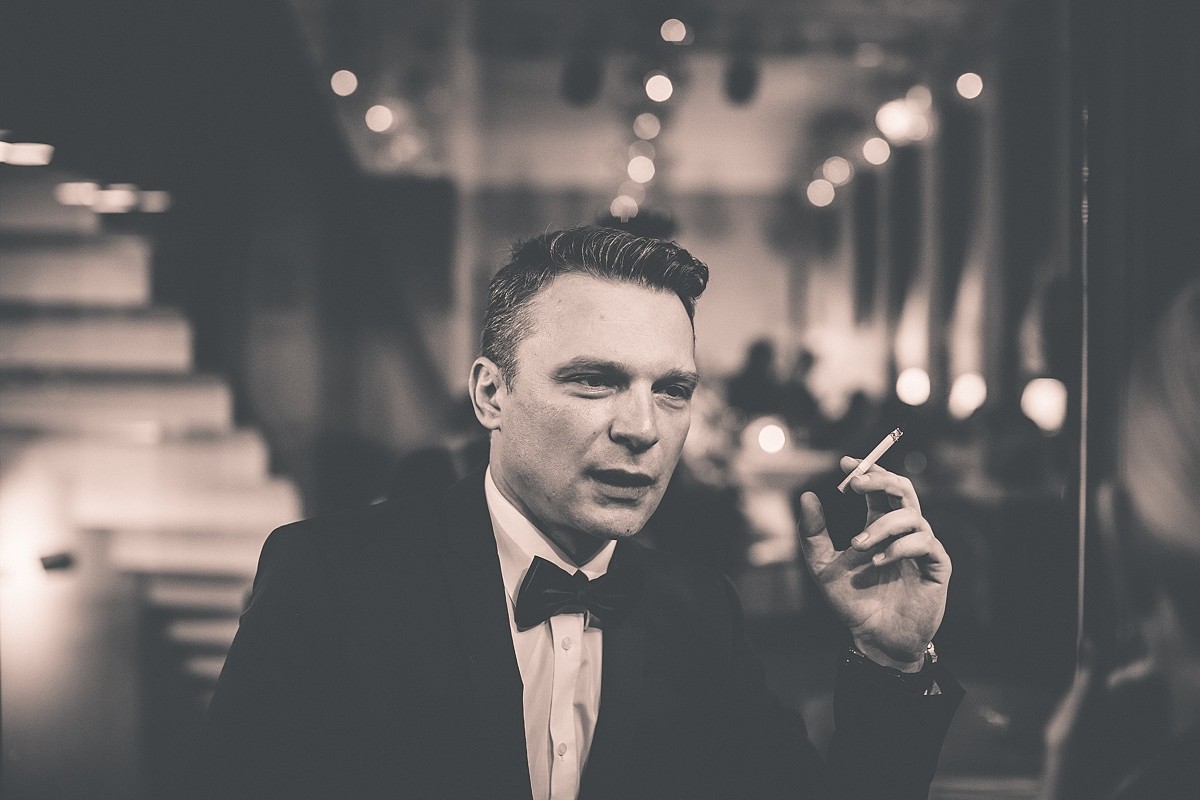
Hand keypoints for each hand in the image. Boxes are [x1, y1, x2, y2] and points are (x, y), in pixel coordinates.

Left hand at [797, 456, 950, 670]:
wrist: (873, 638)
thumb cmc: (852, 601)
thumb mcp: (822, 567)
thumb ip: (813, 534)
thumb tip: (807, 496)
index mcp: (879, 525)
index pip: (879, 487)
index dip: (866, 470)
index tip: (844, 463)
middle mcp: (903, 531)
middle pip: (903, 489)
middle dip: (881, 480)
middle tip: (857, 484)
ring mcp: (922, 547)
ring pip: (911, 516)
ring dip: (881, 526)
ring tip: (857, 546)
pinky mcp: (937, 567)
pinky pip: (924, 543)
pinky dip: (899, 547)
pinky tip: (878, 560)